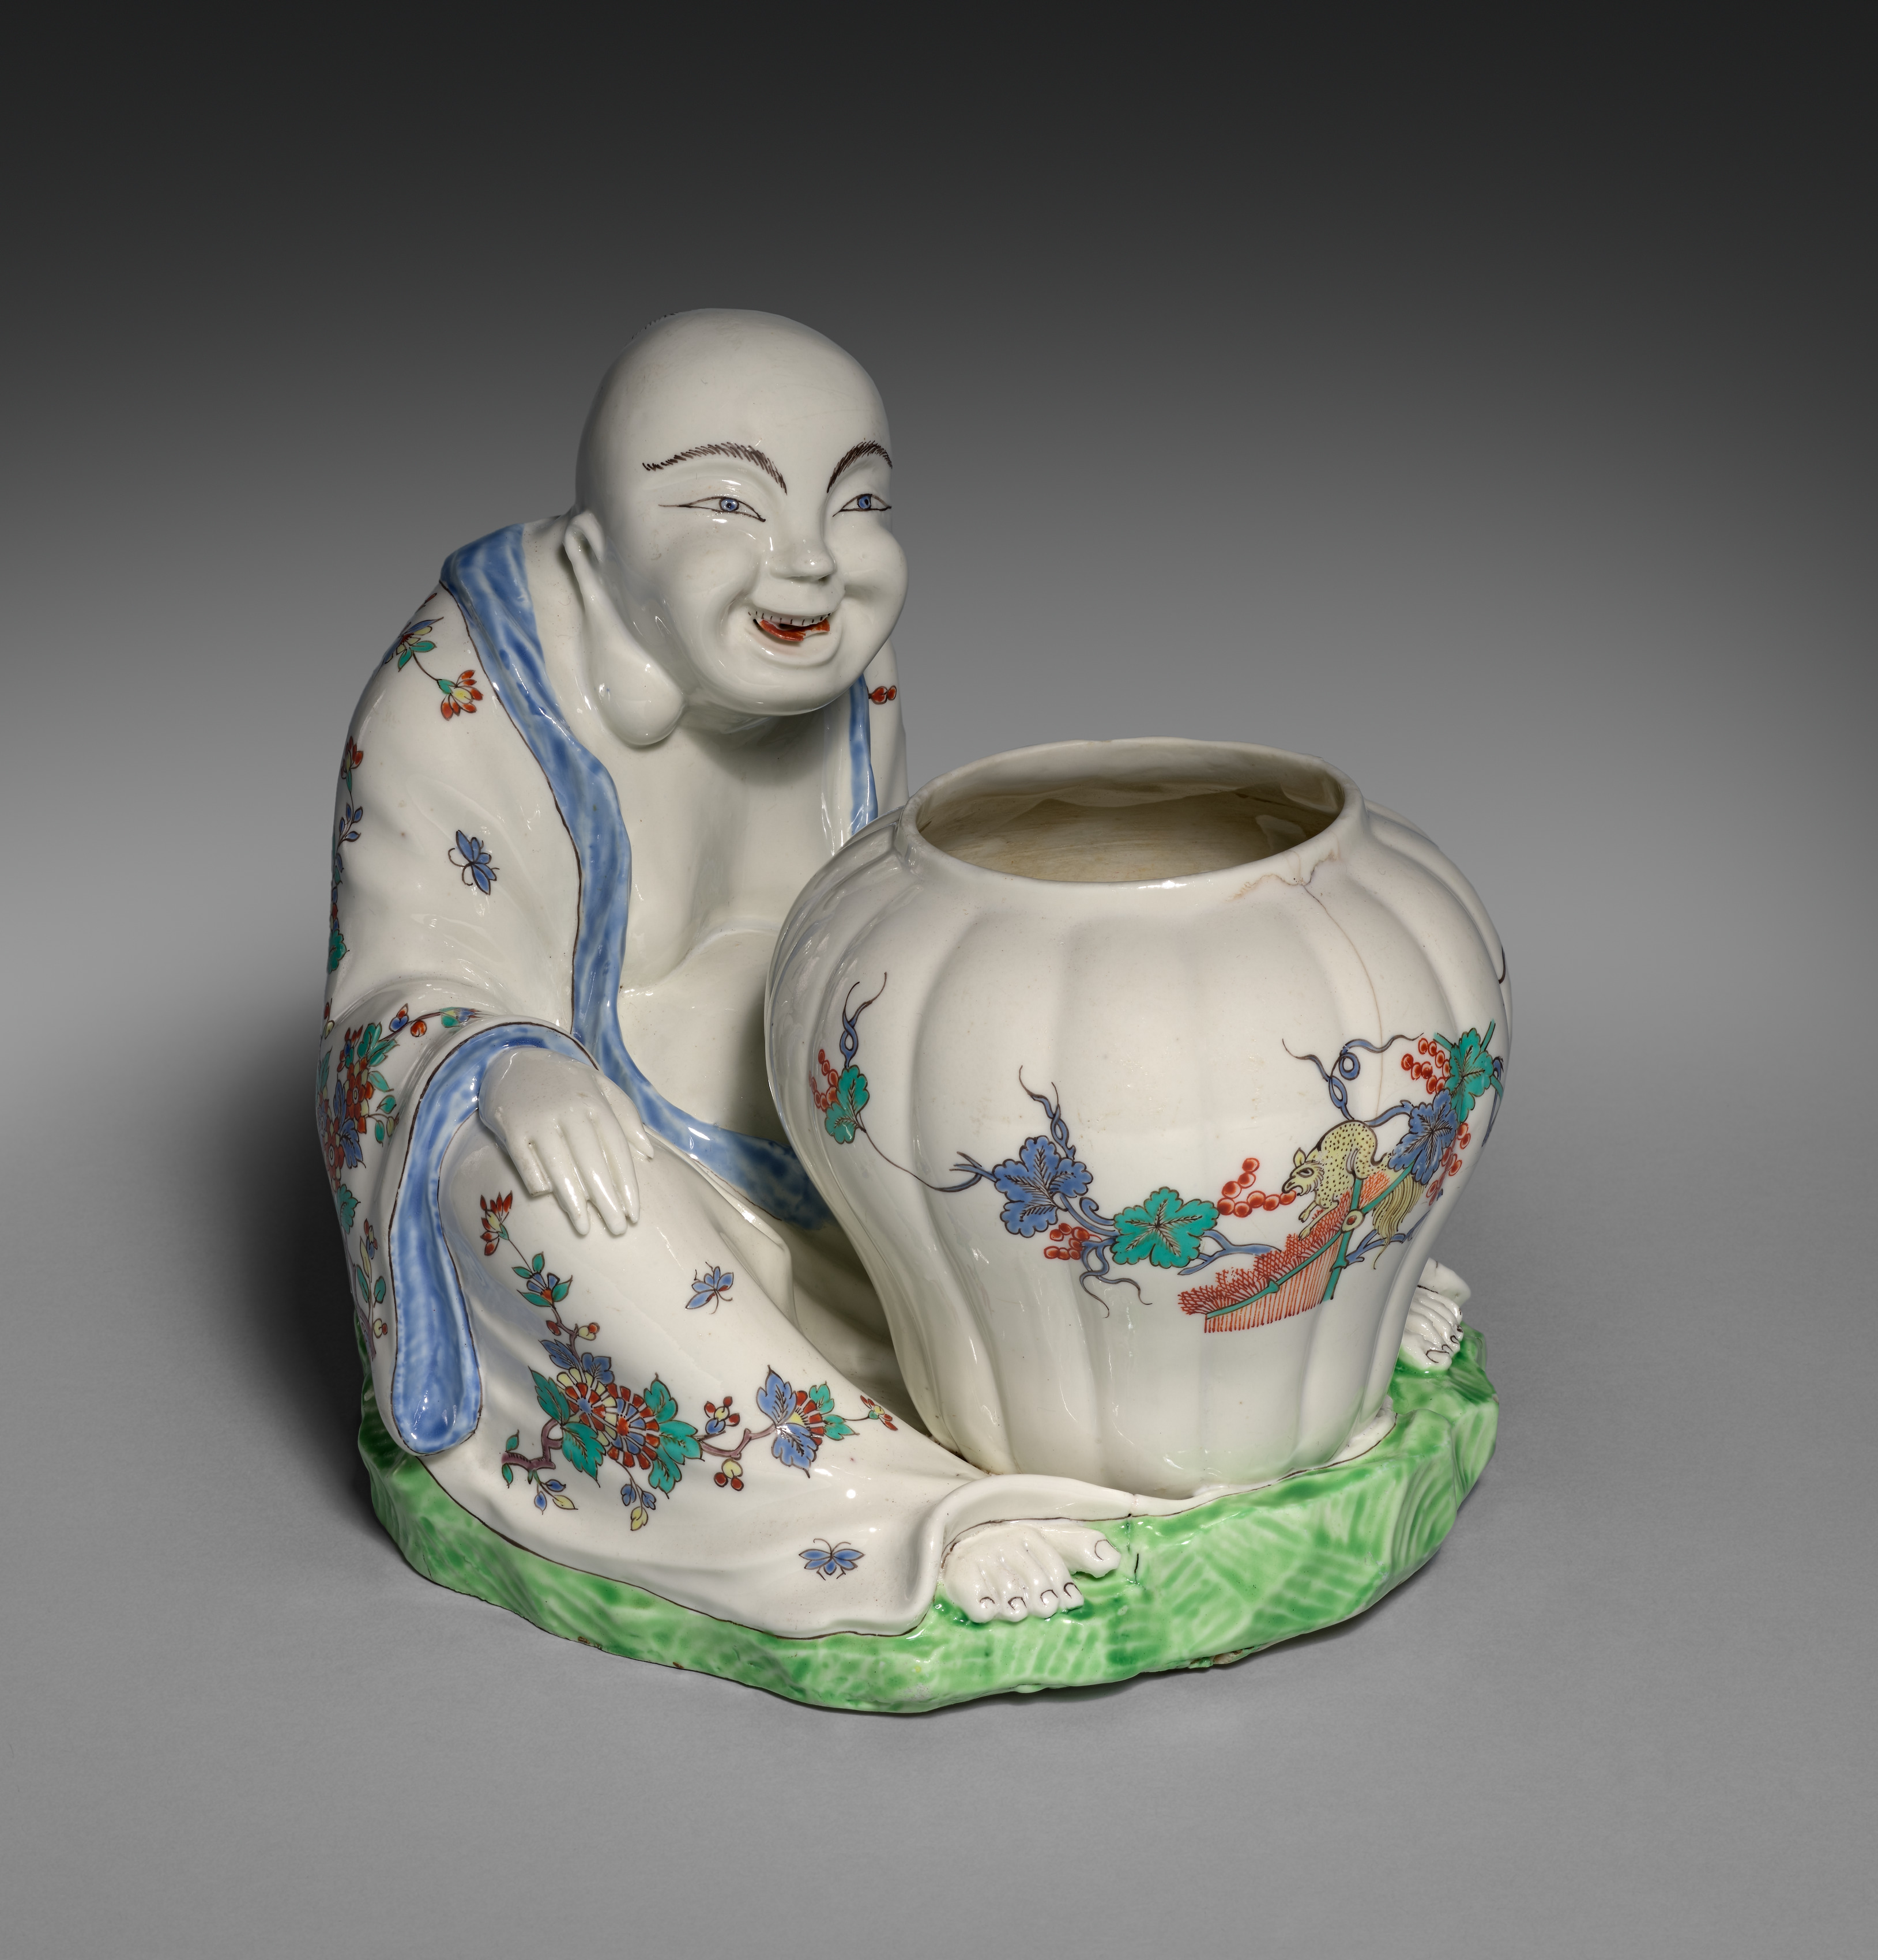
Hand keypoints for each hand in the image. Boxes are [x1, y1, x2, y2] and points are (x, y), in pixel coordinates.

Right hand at [478, 1048, 650, 1236]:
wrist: (514, 1061)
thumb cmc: (565, 1084)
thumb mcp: (601, 1087)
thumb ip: (627, 1116)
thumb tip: (649, 1153)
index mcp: (595, 1103)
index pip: (617, 1149)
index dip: (627, 1184)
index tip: (634, 1215)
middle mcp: (569, 1110)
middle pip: (592, 1162)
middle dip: (606, 1199)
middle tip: (617, 1230)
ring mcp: (539, 1118)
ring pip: (559, 1164)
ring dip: (572, 1198)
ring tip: (584, 1228)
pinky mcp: (511, 1125)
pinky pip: (523, 1157)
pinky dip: (534, 1176)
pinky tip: (546, 1198)